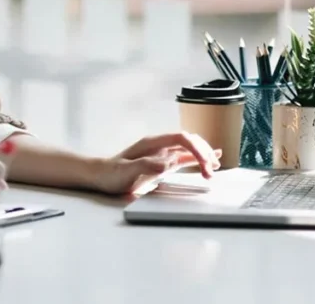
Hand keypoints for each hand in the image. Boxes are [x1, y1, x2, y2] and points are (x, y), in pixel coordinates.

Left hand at [88, 132, 221, 195]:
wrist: (100, 176)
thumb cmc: (110, 174)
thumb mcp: (127, 171)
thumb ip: (147, 165)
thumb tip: (169, 162)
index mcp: (152, 143)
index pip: (181, 138)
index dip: (196, 148)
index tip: (205, 164)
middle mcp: (159, 145)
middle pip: (189, 141)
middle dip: (203, 153)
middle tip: (211, 171)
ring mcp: (161, 153)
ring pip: (189, 148)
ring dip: (203, 155)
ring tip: (215, 167)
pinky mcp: (162, 163)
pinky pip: (184, 157)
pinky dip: (198, 158)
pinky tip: (210, 159)